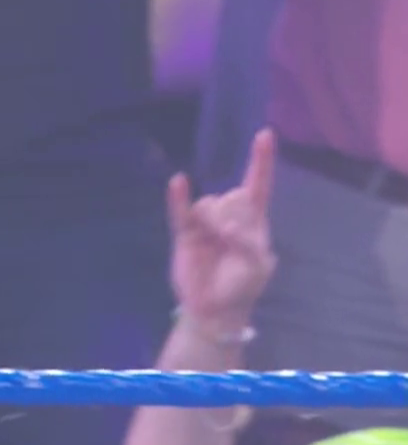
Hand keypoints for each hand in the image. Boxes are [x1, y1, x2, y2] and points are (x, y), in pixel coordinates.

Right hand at [167, 128, 276, 333]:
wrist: (214, 309)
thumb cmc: (242, 286)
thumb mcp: (257, 265)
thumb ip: (246, 241)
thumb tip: (223, 225)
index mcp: (253, 222)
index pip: (259, 186)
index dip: (261, 161)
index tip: (264, 134)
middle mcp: (229, 217)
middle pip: (231, 195)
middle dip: (232, 214)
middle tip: (228, 240)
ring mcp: (205, 224)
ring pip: (209, 203)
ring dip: (212, 219)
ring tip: (211, 242)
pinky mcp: (184, 234)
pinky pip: (180, 211)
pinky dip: (178, 197)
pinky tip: (178, 183)